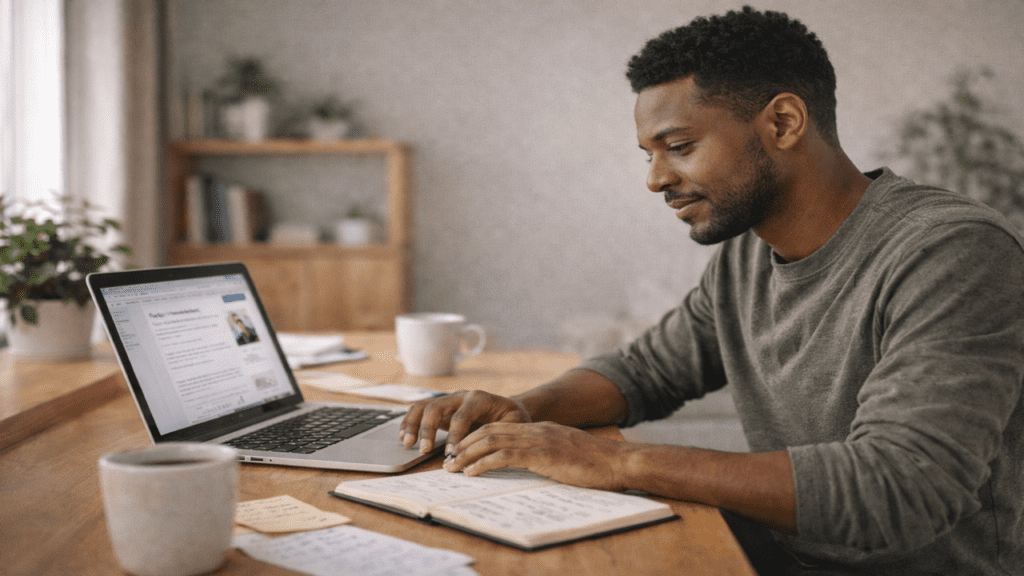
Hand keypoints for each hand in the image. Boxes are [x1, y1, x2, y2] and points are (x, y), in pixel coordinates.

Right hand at [400, 390, 530, 453]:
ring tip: (408, 443)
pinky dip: (410, 422)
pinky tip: (404, 437)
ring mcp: (449, 400)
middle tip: (423, 450)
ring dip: (413, 424)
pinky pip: (420, 411)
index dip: (454, 436)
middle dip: (428, 429)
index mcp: (479, 398)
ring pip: (424, 406)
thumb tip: (488, 451)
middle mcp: (461, 396)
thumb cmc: (513, 419)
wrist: (509, 409)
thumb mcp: (516, 424)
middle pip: (436, 406)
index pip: (461, 415)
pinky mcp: (441, 409)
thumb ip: (503, 433)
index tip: (451, 455)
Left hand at [442, 421, 629, 491]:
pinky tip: (472, 472)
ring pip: (491, 441)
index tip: (461, 450)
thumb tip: (531, 464)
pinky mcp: (541, 455)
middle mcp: (535, 430)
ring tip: (452, 467)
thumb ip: (546, 453)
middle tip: (448, 460)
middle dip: (465, 444)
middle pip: (489, 430)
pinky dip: (483, 464)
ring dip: (467, 454)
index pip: (499, 427)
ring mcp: (538, 440)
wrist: (616, 462)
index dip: (476, 436)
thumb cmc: (595, 463)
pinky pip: (504, 456)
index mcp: (540, 429)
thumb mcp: (565, 453)